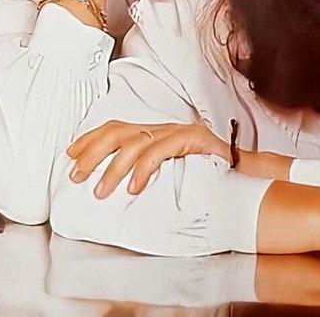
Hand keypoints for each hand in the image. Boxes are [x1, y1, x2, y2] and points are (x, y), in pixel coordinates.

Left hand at [67, 120, 229, 197]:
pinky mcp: (195, 140)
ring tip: (101, 191)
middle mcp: (165, 128)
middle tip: (77, 176)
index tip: (70, 155)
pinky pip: (161, 151)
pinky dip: (144, 170)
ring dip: (113, 169)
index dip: (90, 139)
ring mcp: (179, 132)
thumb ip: (147, 176)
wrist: (250, 176)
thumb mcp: (171, 176)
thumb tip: (116, 192)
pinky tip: (134, 188)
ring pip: (135, 143)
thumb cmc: (211, 180)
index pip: (116, 128)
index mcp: (156, 134)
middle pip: (118, 130)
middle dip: (92, 152)